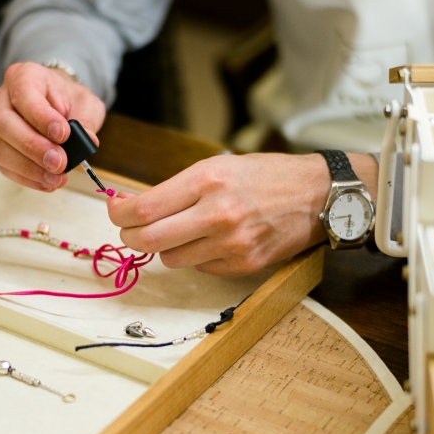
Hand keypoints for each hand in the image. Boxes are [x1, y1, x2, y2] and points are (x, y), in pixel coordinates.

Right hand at [0, 62, 106, 191]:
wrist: (57, 104)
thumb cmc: (67, 100)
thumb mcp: (85, 102)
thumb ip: (86, 119)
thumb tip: (87, 141)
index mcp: (23, 76)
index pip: (24, 94)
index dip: (41, 117)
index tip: (63, 134)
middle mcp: (1, 98)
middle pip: (4, 123)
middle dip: (33, 147)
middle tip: (59, 162)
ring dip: (28, 168)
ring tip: (56, 178)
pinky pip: (3, 165)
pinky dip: (26, 178)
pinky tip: (47, 182)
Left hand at [106, 153, 332, 275]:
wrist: (317, 195)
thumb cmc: (267, 176)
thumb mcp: (220, 166)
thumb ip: (179, 187)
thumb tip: (134, 205)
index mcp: (208, 180)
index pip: (145, 208)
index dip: (119, 213)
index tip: (115, 210)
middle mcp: (217, 214)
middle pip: (148, 239)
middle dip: (129, 236)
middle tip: (129, 229)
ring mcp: (231, 244)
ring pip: (170, 258)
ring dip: (164, 247)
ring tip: (179, 231)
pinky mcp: (243, 265)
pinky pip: (199, 267)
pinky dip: (195, 256)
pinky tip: (210, 241)